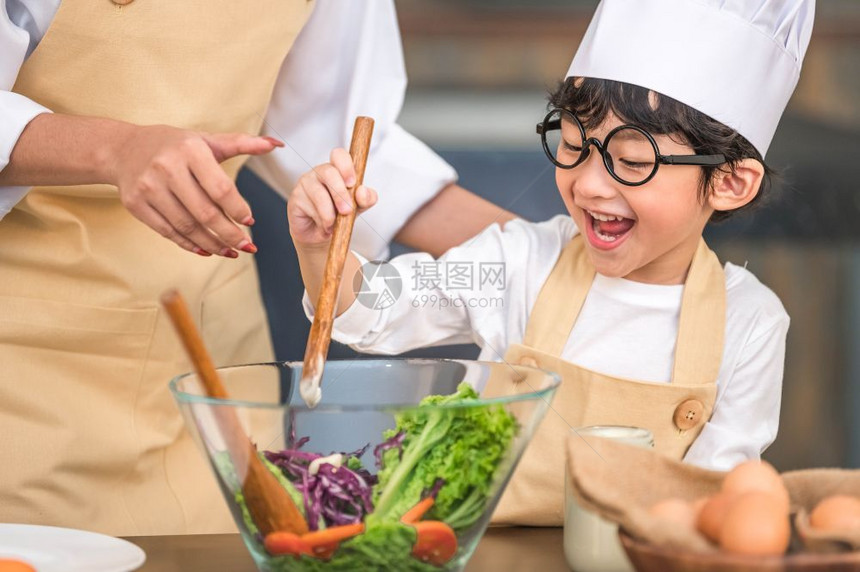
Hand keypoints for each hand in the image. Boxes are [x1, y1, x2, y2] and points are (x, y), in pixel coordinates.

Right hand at [110, 124, 282, 256]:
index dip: (238, 209)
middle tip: (247, 246)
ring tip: (230, 252)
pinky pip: (168, 232)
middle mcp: (167, 168)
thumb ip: (242, 143)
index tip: (250, 222)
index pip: (220, 188)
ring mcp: (148, 188)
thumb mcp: (206, 140)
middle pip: (205, 213)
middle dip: (229, 234)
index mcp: (190, 150)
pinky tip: (207, 250)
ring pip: (187, 226)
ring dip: (213, 244)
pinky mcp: (135, 205)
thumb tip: (277, 143)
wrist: (122, 148)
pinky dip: (189, 245)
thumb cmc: (174, 145)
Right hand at [288, 148, 377, 246]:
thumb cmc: (338, 216)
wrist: (320, 236)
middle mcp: (320, 173)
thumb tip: (362, 191)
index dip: (346, 166)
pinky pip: (310, 207)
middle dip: (340, 194)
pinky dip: (321, 221)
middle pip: (329, 172)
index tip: (352, 183)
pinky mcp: (295, 197)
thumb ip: (366, 199)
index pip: (339, 156)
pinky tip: (323, 225)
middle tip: (347, 211)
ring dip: (330, 214)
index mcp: (337, 170)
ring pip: (320, 194)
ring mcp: (305, 183)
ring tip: (334, 224)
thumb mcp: (358, 208)